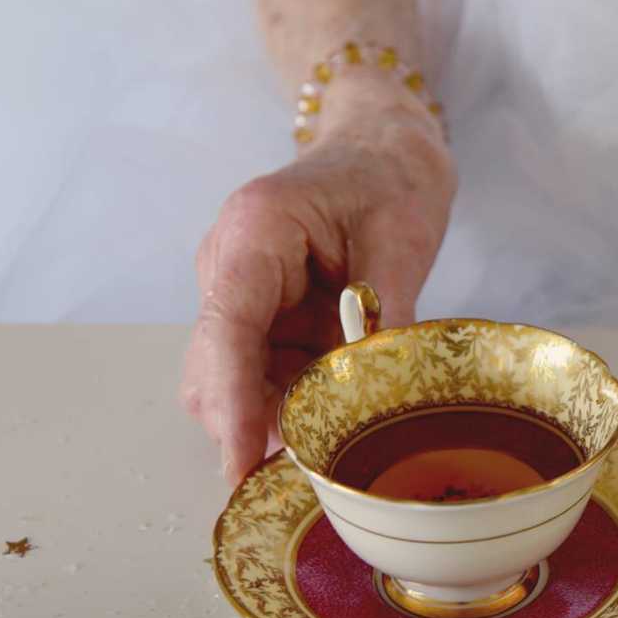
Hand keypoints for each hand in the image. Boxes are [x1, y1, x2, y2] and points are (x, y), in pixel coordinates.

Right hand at [181, 73, 454, 479]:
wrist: (382, 150)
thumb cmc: (390, 179)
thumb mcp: (402, 239)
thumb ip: (386, 314)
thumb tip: (382, 393)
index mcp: (256, 230)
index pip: (227, 328)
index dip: (233, 403)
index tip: (242, 464)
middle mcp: (229, 266)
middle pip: (214, 368)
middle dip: (251, 423)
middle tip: (313, 468)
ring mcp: (239, 295)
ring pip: (230, 382)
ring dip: (272, 417)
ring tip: (330, 443)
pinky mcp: (259, 320)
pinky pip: (260, 376)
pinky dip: (289, 404)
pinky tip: (330, 418)